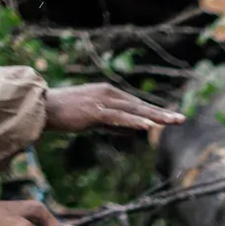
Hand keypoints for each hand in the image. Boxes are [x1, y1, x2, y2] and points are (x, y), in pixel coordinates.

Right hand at [44, 84, 185, 132]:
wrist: (42, 109)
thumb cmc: (66, 115)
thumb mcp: (96, 121)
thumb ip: (115, 125)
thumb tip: (135, 131)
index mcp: (109, 94)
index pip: (137, 105)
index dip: (155, 112)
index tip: (171, 118)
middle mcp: (109, 94)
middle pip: (140, 105)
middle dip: (162, 113)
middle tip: (182, 119)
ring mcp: (103, 101)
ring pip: (134, 110)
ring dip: (155, 116)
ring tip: (173, 122)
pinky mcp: (95, 111)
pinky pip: (119, 118)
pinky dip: (135, 121)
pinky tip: (149, 126)